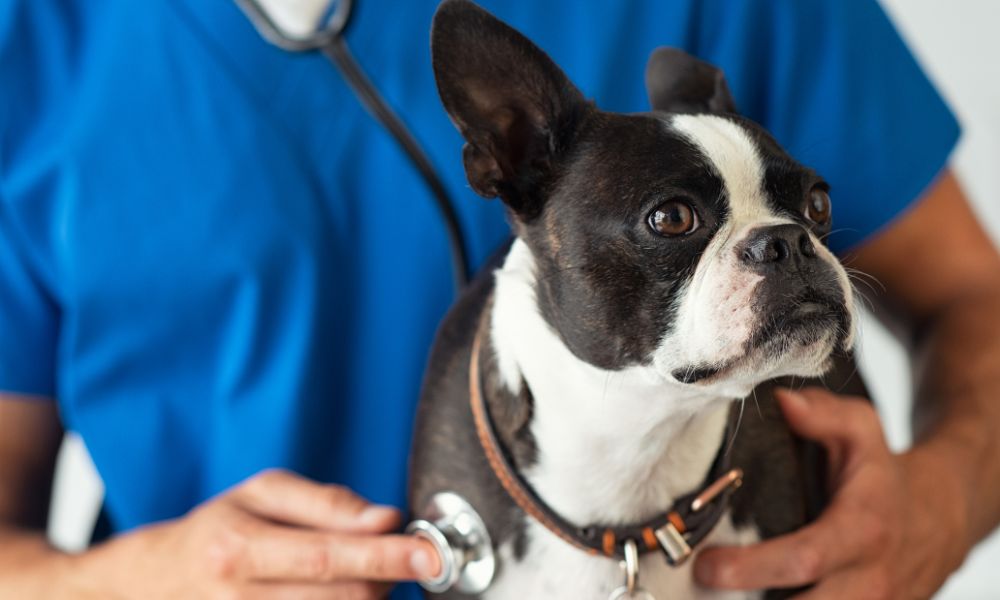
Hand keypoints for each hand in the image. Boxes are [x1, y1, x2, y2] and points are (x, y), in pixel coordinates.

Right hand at [64, 469, 438, 598]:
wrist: (146, 585)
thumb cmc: (214, 530)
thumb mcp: (261, 495)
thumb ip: (326, 503)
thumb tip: (385, 518)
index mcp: (238, 547)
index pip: (328, 557)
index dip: (386, 557)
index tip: (430, 555)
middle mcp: (237, 597)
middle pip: (340, 599)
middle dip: (387, 579)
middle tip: (408, 559)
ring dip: (369, 599)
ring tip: (368, 575)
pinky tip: (344, 594)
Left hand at [693, 387, 969, 598]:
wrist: (939, 518)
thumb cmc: (883, 474)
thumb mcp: (862, 431)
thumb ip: (823, 414)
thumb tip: (782, 402)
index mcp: (862, 530)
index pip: (806, 558)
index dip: (752, 567)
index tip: (706, 565)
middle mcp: (869, 580)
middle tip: (701, 585)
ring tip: (714, 597)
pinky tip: (747, 596)